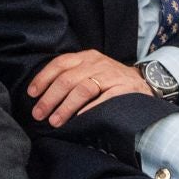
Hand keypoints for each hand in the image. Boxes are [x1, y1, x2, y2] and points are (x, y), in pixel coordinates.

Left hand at [26, 49, 151, 126]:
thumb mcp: (91, 72)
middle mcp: (97, 63)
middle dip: (49, 98)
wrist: (146, 83)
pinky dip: (89, 110)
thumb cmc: (110, 81)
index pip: (59, 64)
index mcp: (86, 57)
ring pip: (82, 89)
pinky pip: (104, 99)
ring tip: (55, 121)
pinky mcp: (124, 89)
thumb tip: (41, 96)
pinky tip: (78, 120)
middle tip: (39, 114)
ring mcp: (111, 75)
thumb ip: (71, 77)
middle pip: (67, 79)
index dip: (43, 78)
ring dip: (66, 107)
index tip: (32, 94)